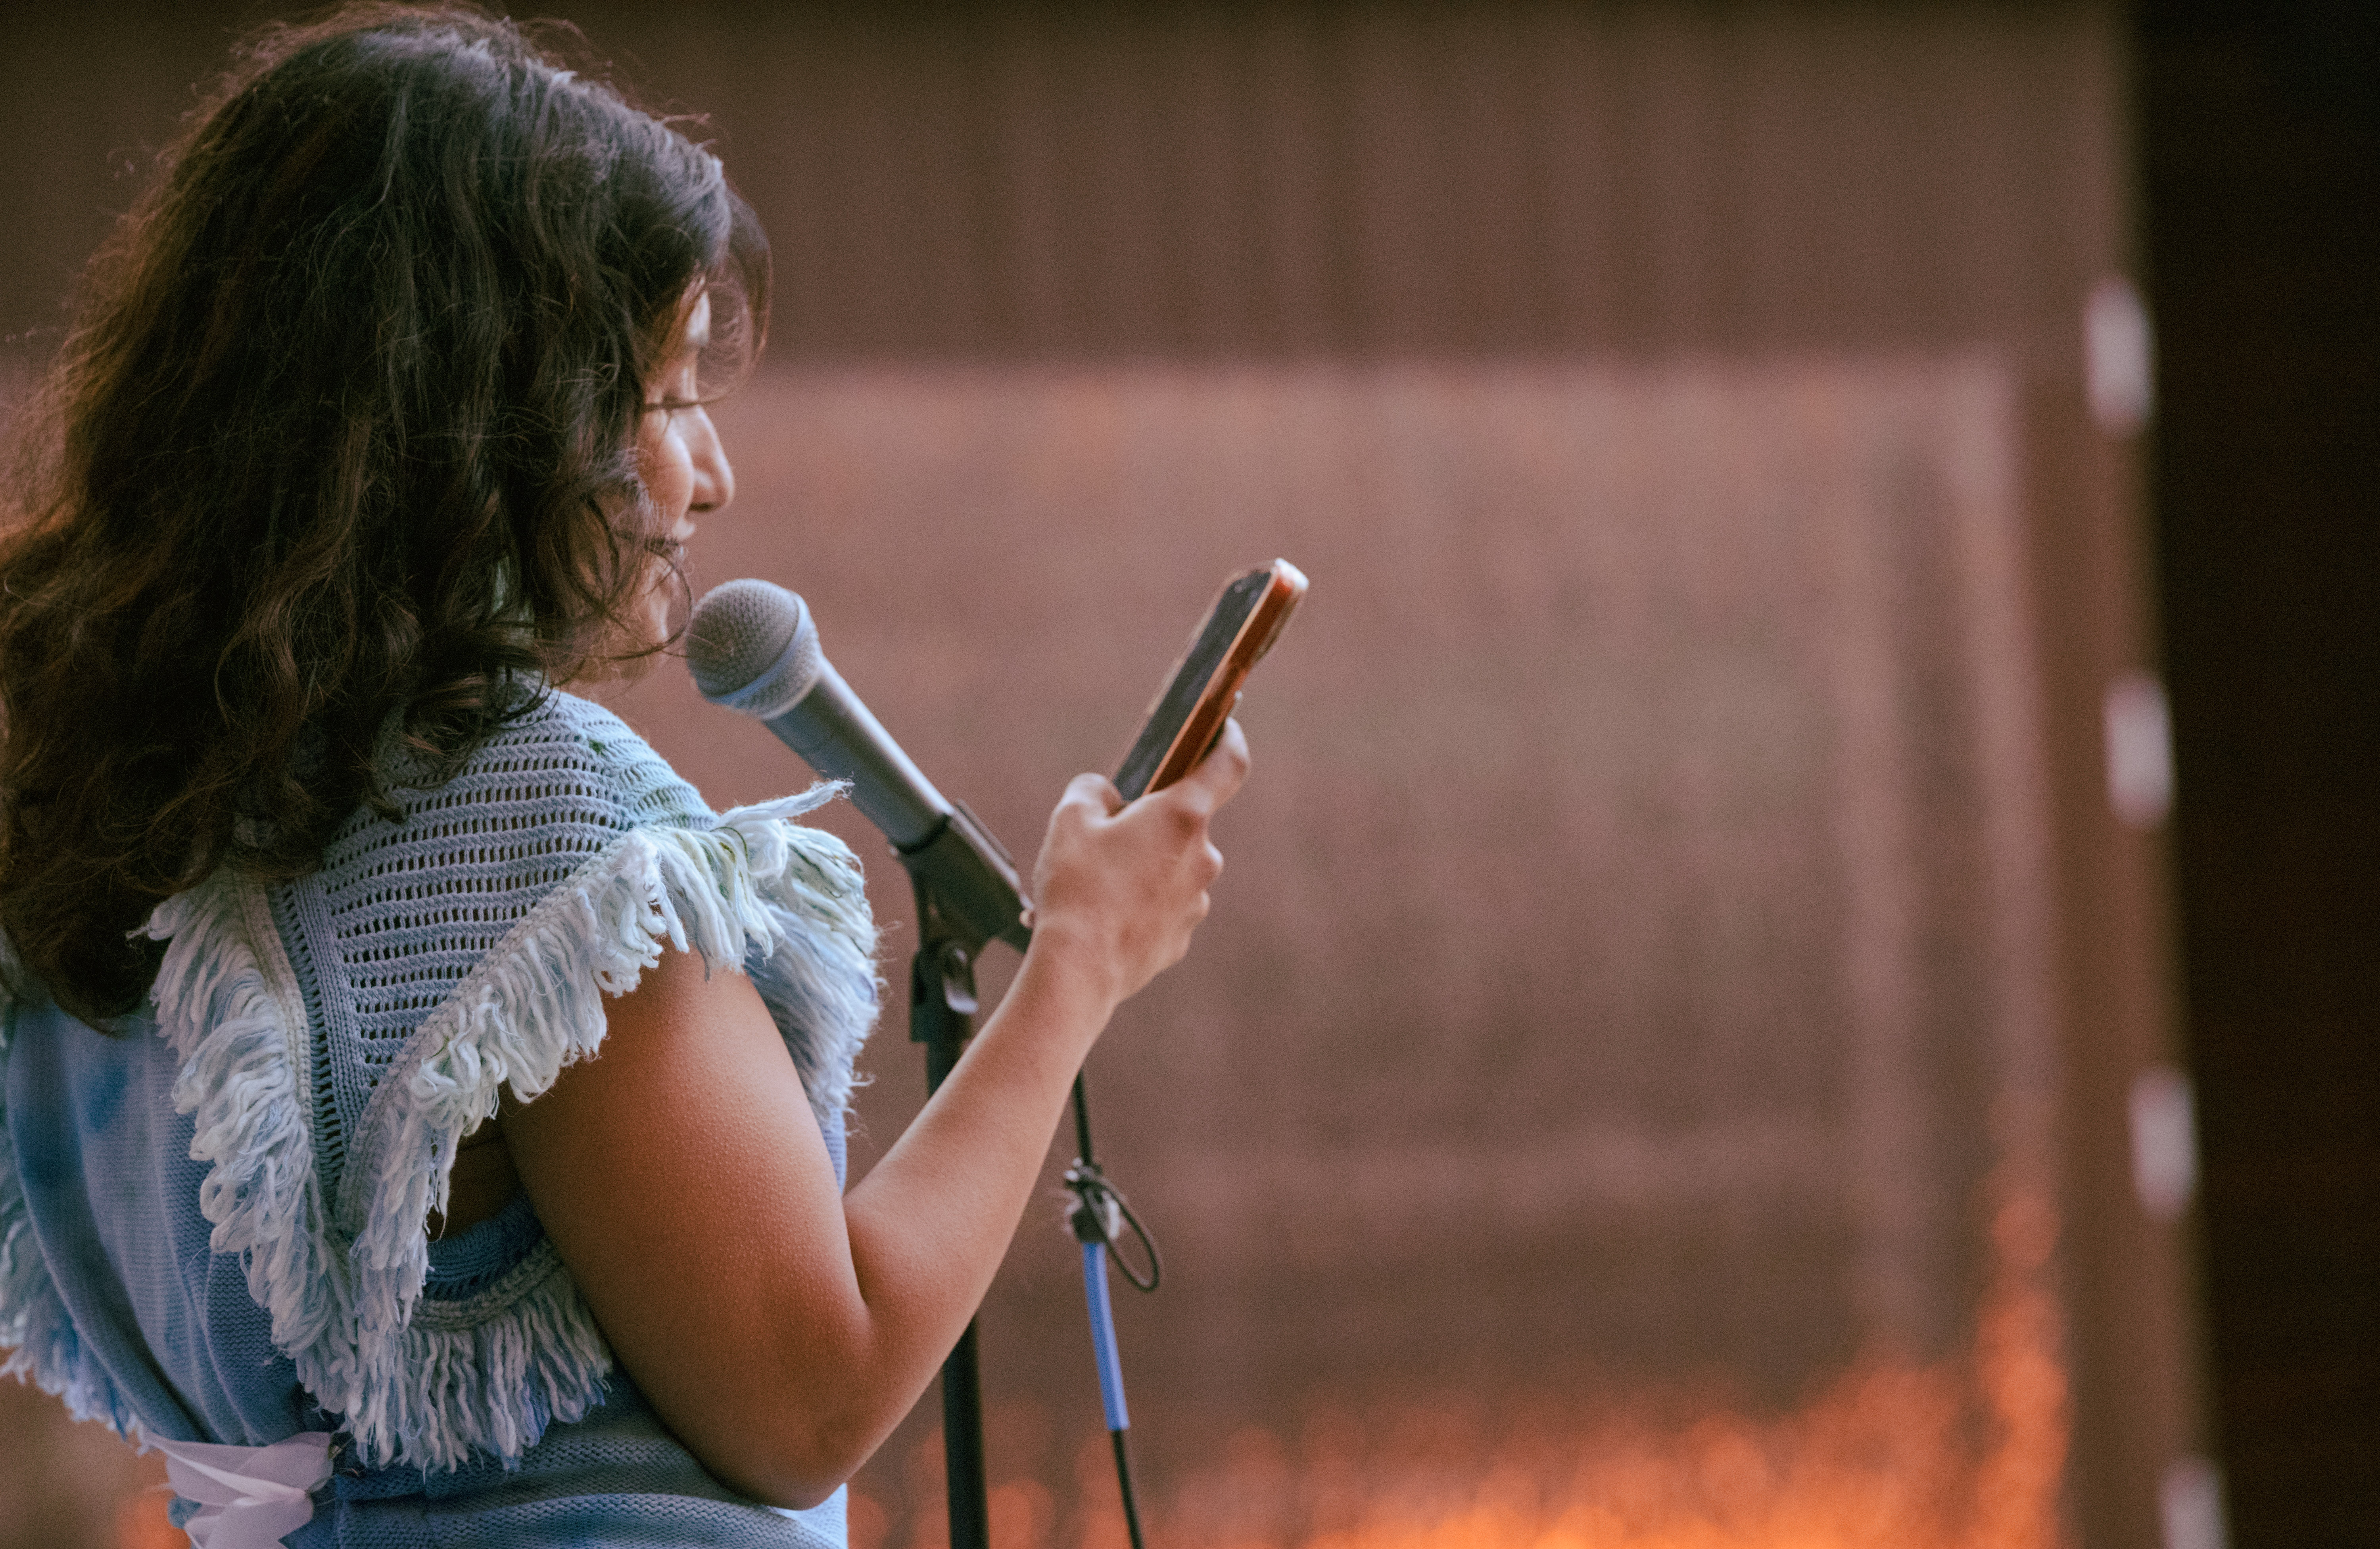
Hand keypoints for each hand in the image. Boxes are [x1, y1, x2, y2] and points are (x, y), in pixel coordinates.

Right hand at [1023, 719, 1250, 1013]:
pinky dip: (1135, 904)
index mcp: (1183, 817)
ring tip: (1089, 884)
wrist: (1077, 972)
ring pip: (1168, 868)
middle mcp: (1202, 858)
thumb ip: (1093, 791)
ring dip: (1138, 866)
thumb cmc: (1076, 889)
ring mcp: (1195, 902)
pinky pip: (1160, 907)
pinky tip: (1098, 915)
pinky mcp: (1180, 938)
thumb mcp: (1069, 819)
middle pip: (1183, 822)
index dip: (1228, 739)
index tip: (1223, 728)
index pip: (1228, 764)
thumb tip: (1108, 797)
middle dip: (1148, 822)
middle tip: (1104, 833)